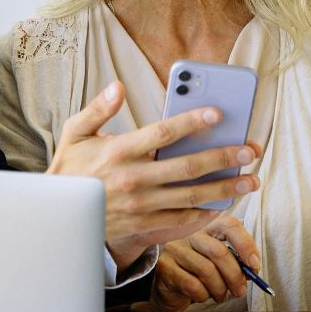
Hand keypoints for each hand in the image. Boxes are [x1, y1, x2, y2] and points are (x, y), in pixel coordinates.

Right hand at [47, 82, 260, 265]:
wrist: (60, 217)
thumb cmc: (70, 170)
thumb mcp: (74, 134)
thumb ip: (97, 109)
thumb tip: (118, 86)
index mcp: (118, 152)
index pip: (163, 133)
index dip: (192, 122)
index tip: (217, 112)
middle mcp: (133, 179)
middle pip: (187, 167)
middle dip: (223, 157)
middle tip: (249, 149)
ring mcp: (141, 205)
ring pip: (191, 196)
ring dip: (224, 188)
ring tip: (250, 180)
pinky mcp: (144, 225)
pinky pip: (181, 220)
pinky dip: (205, 213)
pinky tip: (225, 204)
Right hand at [152, 218, 261, 311]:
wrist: (167, 288)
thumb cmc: (197, 273)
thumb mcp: (217, 263)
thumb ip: (235, 261)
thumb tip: (252, 269)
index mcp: (207, 227)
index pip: (229, 225)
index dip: (246, 245)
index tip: (254, 265)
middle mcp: (189, 234)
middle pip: (219, 252)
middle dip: (235, 276)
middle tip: (240, 291)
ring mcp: (175, 249)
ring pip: (207, 271)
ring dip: (220, 289)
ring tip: (220, 295)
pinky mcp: (165, 267)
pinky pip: (193, 285)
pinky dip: (203, 296)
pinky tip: (202, 296)